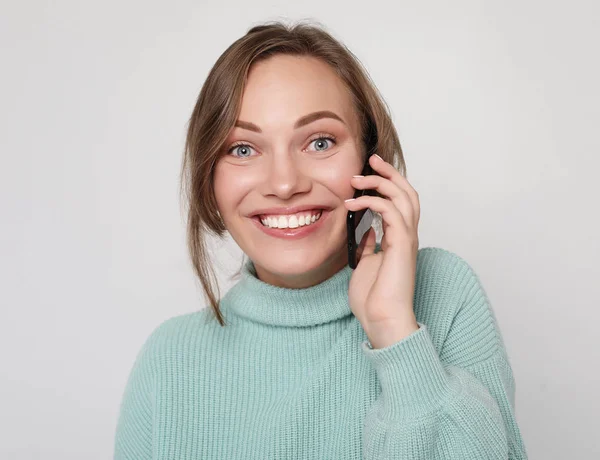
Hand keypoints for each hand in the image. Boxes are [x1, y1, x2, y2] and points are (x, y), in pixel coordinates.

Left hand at [344, 154, 420, 348]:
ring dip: (381, 182)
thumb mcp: (367, 264)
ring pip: (404, 196)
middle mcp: (407, 236)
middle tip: (371, 159)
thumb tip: (367, 231)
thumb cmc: (374, 298)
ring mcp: (407, 240)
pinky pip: (391, 211)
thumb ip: (370, 245)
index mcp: (399, 239)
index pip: (400, 202)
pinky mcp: (401, 245)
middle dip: (390, 172)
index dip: (389, 183)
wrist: (382, 320)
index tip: (369, 171)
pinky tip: (353, 203)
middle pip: (408, 192)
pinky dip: (372, 201)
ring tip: (357, 179)